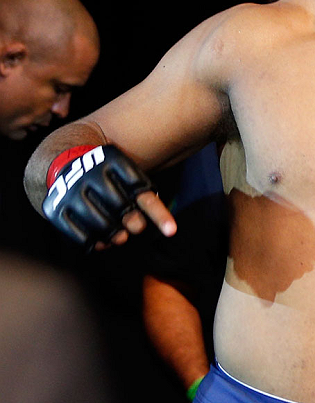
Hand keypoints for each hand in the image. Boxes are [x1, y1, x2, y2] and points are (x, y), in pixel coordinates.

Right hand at [43, 144, 176, 249]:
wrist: (63, 163)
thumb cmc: (106, 175)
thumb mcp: (125, 172)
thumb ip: (144, 194)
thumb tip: (163, 226)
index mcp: (111, 158)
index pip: (140, 187)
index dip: (157, 212)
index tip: (171, 230)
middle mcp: (89, 172)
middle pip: (121, 207)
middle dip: (134, 222)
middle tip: (136, 227)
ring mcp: (70, 190)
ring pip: (102, 225)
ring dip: (116, 236)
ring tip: (120, 237)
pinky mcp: (55, 209)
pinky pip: (82, 237)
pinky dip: (96, 244)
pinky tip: (101, 242)